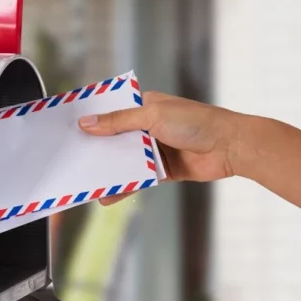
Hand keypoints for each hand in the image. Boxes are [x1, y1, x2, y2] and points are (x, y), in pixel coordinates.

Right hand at [78, 91, 243, 204]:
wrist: (230, 147)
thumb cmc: (197, 122)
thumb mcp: (153, 116)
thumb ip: (119, 122)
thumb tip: (87, 123)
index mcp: (145, 105)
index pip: (112, 109)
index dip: (92, 118)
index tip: (70, 128)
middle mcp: (148, 125)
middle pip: (115, 138)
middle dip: (96, 148)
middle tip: (72, 158)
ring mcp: (155, 148)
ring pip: (125, 160)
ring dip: (109, 170)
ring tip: (86, 181)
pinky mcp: (163, 170)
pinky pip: (138, 179)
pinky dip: (124, 187)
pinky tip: (108, 196)